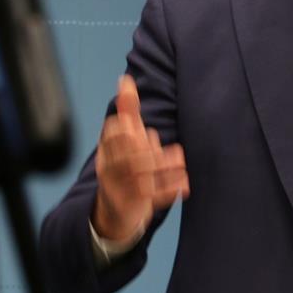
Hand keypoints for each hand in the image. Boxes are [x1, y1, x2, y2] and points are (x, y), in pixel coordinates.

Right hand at [91, 74, 188, 240]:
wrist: (114, 213)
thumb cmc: (124, 166)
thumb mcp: (123, 139)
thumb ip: (127, 110)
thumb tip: (126, 79)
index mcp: (107, 151)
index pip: (112, 135)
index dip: (126, 130)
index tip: (139, 129)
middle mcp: (110, 169)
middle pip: (127, 155)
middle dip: (144, 148)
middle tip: (161, 145)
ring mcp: (120, 189)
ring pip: (140, 176)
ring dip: (161, 167)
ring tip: (180, 160)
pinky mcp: (134, 206)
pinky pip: (152, 198)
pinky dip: (169, 190)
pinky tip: (185, 184)